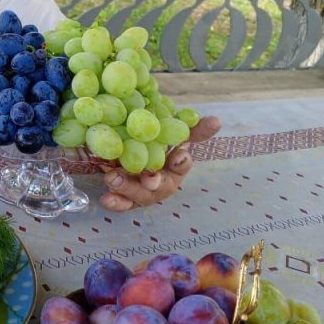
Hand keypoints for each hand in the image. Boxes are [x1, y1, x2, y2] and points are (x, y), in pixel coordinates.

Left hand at [98, 115, 221, 211]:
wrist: (134, 149)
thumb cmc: (158, 143)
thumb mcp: (172, 131)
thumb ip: (192, 128)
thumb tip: (217, 121)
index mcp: (176, 166)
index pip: (182, 164)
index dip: (181, 162)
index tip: (179, 156)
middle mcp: (162, 182)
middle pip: (160, 185)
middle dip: (153, 182)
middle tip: (148, 178)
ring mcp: (144, 192)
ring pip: (139, 195)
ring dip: (128, 189)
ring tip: (113, 179)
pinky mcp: (126, 197)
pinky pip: (122, 203)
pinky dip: (116, 202)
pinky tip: (106, 199)